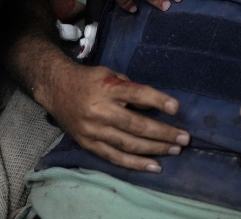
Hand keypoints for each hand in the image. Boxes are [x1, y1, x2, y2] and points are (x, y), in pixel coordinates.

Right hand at [38, 63, 189, 172]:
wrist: (56, 88)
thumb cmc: (90, 80)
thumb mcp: (111, 74)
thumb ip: (131, 89)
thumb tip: (154, 106)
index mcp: (108, 88)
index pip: (137, 94)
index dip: (157, 101)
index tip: (176, 108)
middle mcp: (100, 111)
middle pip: (136, 125)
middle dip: (163, 133)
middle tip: (184, 138)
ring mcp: (93, 130)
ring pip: (128, 144)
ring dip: (155, 149)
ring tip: (175, 150)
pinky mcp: (89, 144)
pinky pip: (115, 157)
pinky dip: (135, 164)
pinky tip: (154, 165)